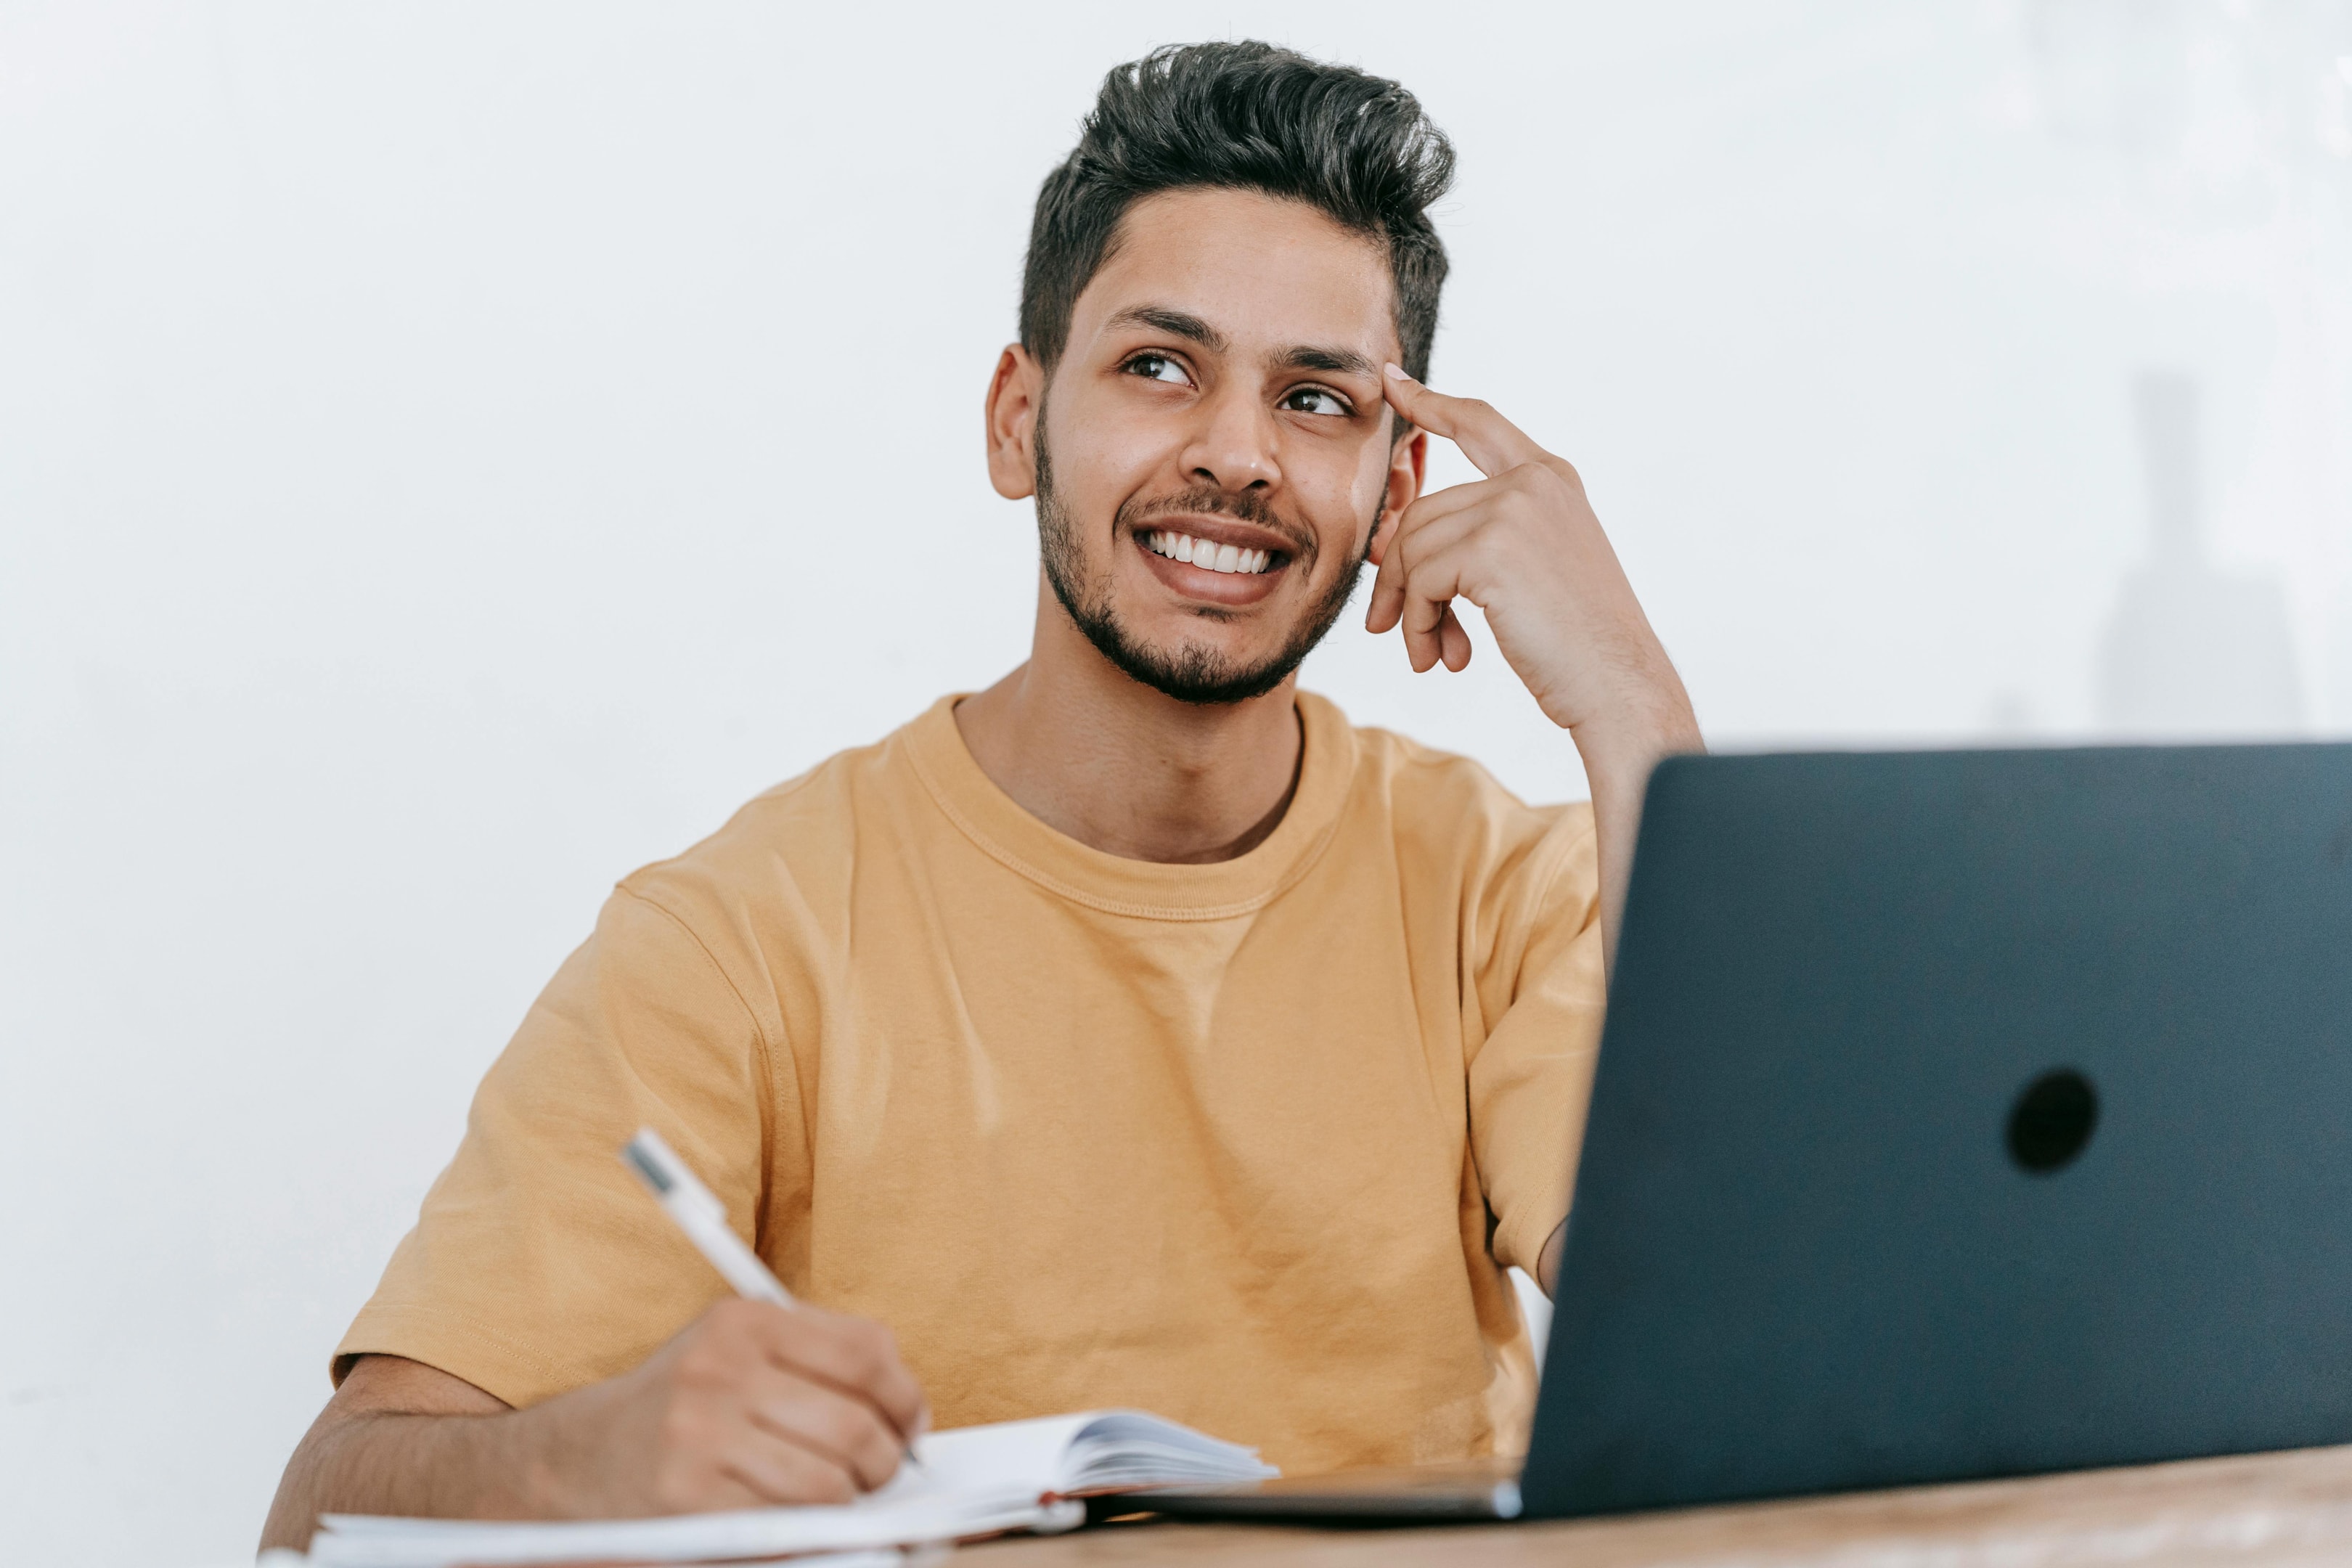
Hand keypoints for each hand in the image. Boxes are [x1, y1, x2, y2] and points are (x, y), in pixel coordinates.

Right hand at [546, 1297, 928, 1514]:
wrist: (575, 1459)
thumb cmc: (680, 1406)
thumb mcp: (739, 1351)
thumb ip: (819, 1358)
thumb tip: (909, 1411)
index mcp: (744, 1321)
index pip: (866, 1353)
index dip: (906, 1397)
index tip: (912, 1425)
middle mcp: (721, 1369)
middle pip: (856, 1424)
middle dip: (885, 1461)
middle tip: (882, 1474)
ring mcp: (701, 1434)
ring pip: (829, 1482)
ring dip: (848, 1501)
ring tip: (837, 1497)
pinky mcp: (687, 1498)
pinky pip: (784, 1525)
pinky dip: (806, 1532)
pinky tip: (795, 1520)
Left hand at [1368, 365, 1690, 745]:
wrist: (1618, 683)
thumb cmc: (1578, 643)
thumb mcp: (1535, 570)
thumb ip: (1481, 539)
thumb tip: (1394, 546)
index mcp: (1551, 479)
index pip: (1479, 423)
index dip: (1431, 404)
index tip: (1393, 385)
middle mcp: (1533, 482)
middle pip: (1422, 513)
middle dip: (1400, 578)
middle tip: (1394, 631)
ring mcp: (1514, 509)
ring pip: (1413, 550)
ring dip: (1411, 611)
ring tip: (1429, 654)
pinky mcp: (1492, 548)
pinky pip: (1420, 581)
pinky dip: (1419, 624)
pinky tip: (1443, 657)